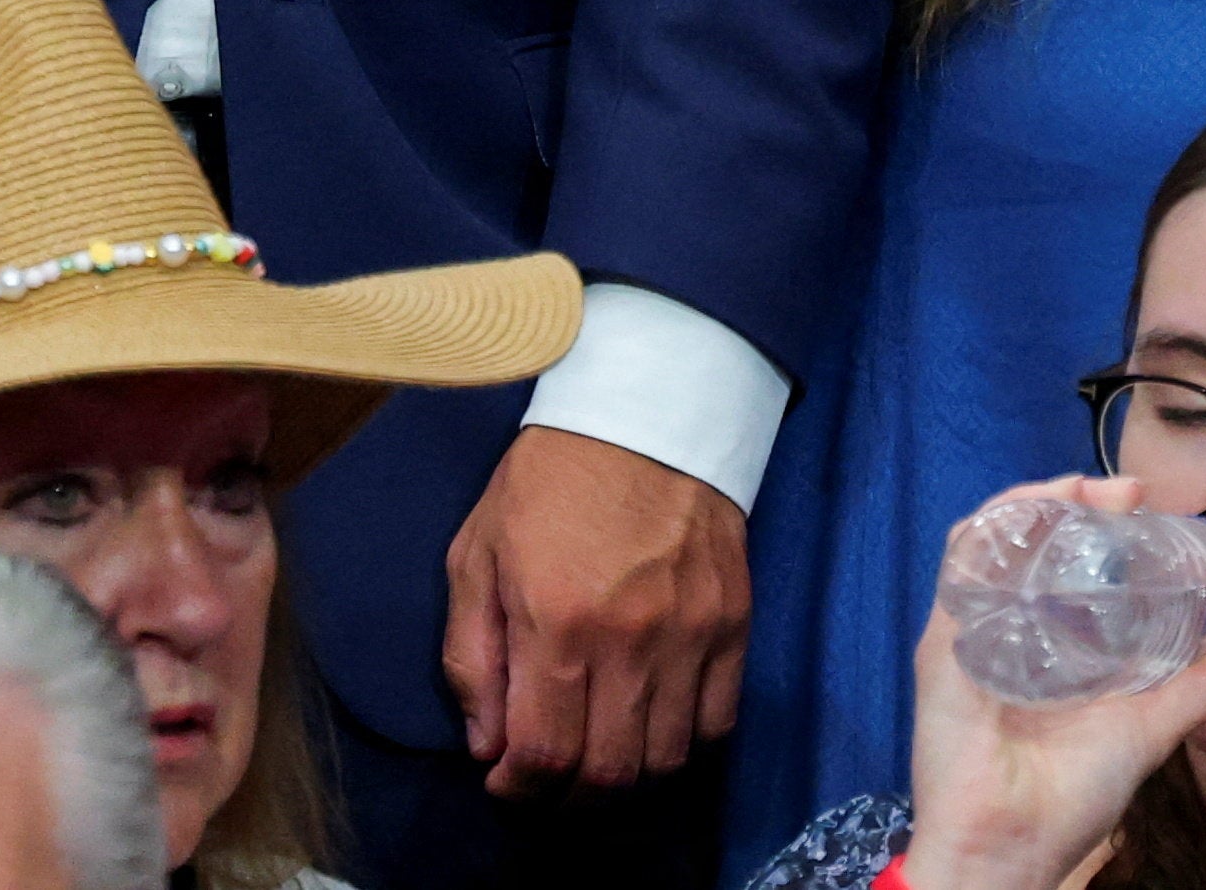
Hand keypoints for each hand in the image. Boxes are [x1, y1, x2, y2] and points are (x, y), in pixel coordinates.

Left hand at [442, 427, 751, 794]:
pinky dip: (684, 742)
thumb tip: (487, 747)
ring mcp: (691, 631)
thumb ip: (471, 658)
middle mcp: (631, 638)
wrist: (646, 410)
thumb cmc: (548, 482)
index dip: (519, 791)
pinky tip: (652, 723)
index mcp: (557, 622)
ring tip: (599, 752)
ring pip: (666, 758)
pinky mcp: (734, 620)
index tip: (506, 781)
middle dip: (569, 796)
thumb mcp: (476, 556)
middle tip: (550, 777)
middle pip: (609, 773)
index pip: (544, 756)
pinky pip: (718, 719)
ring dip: (626, 775)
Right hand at [899, 478, 1205, 889]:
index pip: (1066, 556)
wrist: (1012, 850)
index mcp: (1053, 641)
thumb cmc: (1073, 798)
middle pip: (1029, 538)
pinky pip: (959, 571)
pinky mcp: (943, 647)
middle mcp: (1011, 627)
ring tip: (1081, 491)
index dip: (1100, 516)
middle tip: (1125, 491)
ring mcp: (974, 632)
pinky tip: (1033, 516)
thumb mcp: (1155, 724)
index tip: (1144, 497)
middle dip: (1073, 498)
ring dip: (1035, 503)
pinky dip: (992, 532)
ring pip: (990, 539)